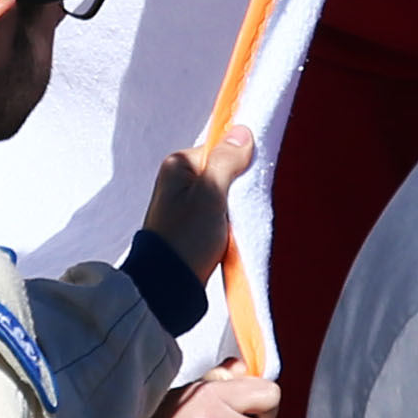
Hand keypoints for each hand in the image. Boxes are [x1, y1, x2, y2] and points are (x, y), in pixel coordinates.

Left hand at [137, 124, 253, 287]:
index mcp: (178, 165)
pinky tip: (231, 233)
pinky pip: (218, 213)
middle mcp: (177, 180)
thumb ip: (226, 160)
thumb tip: (242, 131)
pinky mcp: (192, 225)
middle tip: (242, 206)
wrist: (168, 286)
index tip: (248, 182)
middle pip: (222, 171)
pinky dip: (228, 221)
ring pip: (223, 194)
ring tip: (236, 223)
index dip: (239, 163)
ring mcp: (184, 204)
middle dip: (238, 186)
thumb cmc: (186, 237)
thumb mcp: (211, 193)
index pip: (219, 148)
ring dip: (234, 207)